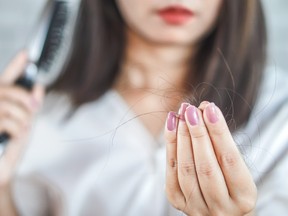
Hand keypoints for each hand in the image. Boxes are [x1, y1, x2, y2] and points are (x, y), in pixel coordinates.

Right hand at [0, 51, 43, 184]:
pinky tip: (15, 135)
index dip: (16, 65)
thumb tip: (39, 85)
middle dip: (25, 98)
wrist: (1, 170)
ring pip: (8, 104)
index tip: (26, 52)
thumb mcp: (27, 124)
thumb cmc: (12, 147)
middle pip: (8, 89)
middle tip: (34, 108)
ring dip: (22, 117)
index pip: (7, 78)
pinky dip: (16, 128)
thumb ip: (31, 105)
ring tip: (23, 129)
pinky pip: (5, 119)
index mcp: (1, 102)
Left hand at [165, 102, 255, 215]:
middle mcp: (221, 208)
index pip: (229, 159)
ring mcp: (198, 207)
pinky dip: (170, 147)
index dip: (219, 132)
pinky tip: (171, 127)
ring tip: (181, 115)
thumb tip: (204, 110)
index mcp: (243, 197)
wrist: (221, 209)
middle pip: (205, 166)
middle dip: (197, 133)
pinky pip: (172, 173)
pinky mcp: (179, 202)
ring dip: (182, 138)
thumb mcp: (237, 168)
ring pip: (186, 170)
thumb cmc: (231, 183)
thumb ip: (222, 144)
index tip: (210, 108)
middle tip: (191, 110)